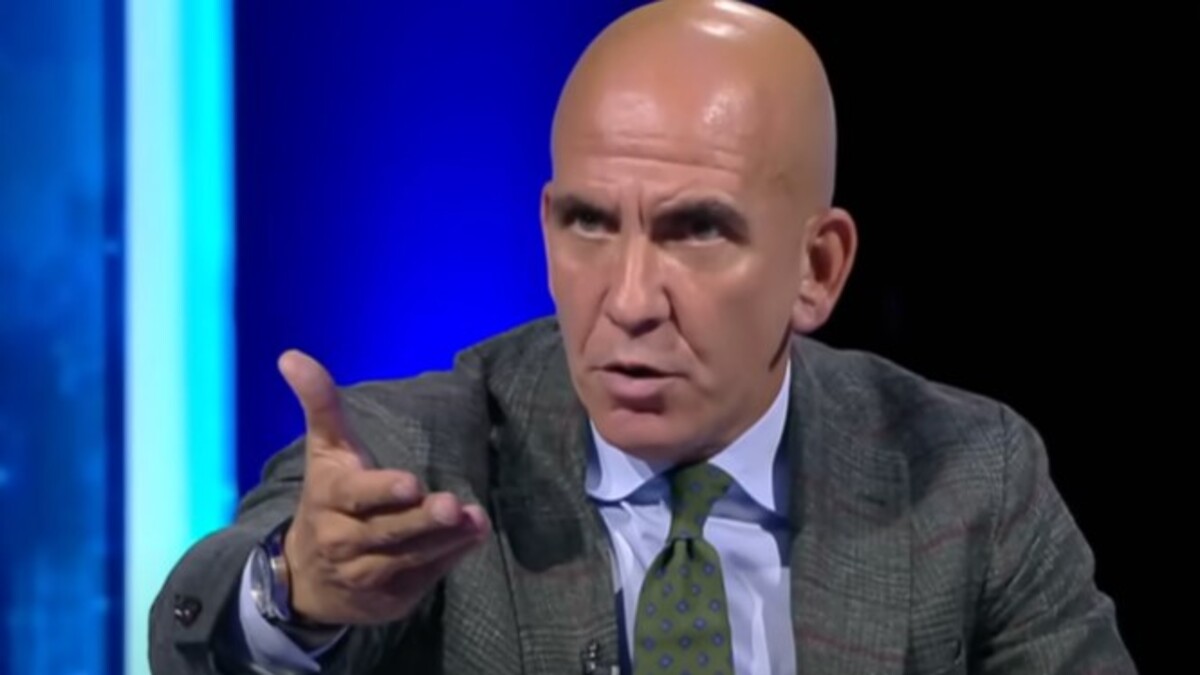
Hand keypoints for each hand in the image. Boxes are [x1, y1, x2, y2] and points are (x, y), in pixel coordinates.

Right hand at [276, 350, 489, 624]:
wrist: (305, 576)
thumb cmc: (328, 497)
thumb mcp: (324, 449)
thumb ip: (319, 403)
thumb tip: (291, 354)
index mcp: (330, 498)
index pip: (357, 495)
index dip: (383, 491)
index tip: (412, 482)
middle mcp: (344, 539)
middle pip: (390, 530)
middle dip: (422, 520)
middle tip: (453, 506)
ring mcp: (366, 573)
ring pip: (410, 556)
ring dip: (445, 540)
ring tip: (475, 520)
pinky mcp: (389, 597)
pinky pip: (422, 578)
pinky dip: (447, 560)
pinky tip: (471, 539)